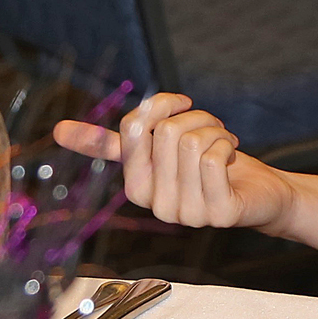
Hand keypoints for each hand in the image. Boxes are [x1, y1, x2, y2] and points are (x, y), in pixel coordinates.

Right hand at [54, 92, 291, 231]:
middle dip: (195, 118)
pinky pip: (213, 159)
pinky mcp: (218, 214)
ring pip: (190, 142)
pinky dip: (227, 144)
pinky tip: (232, 153)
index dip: (160, 105)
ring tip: (223, 140)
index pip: (132, 129)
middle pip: (166, 133)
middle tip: (210, 128)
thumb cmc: (208, 165)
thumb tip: (58, 131)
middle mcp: (157, 206)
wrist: (258, 192)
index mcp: (137, 187)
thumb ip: (114, 142)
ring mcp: (187, 215)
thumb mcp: (159, 148)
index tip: (180, 104)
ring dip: (215, 130)